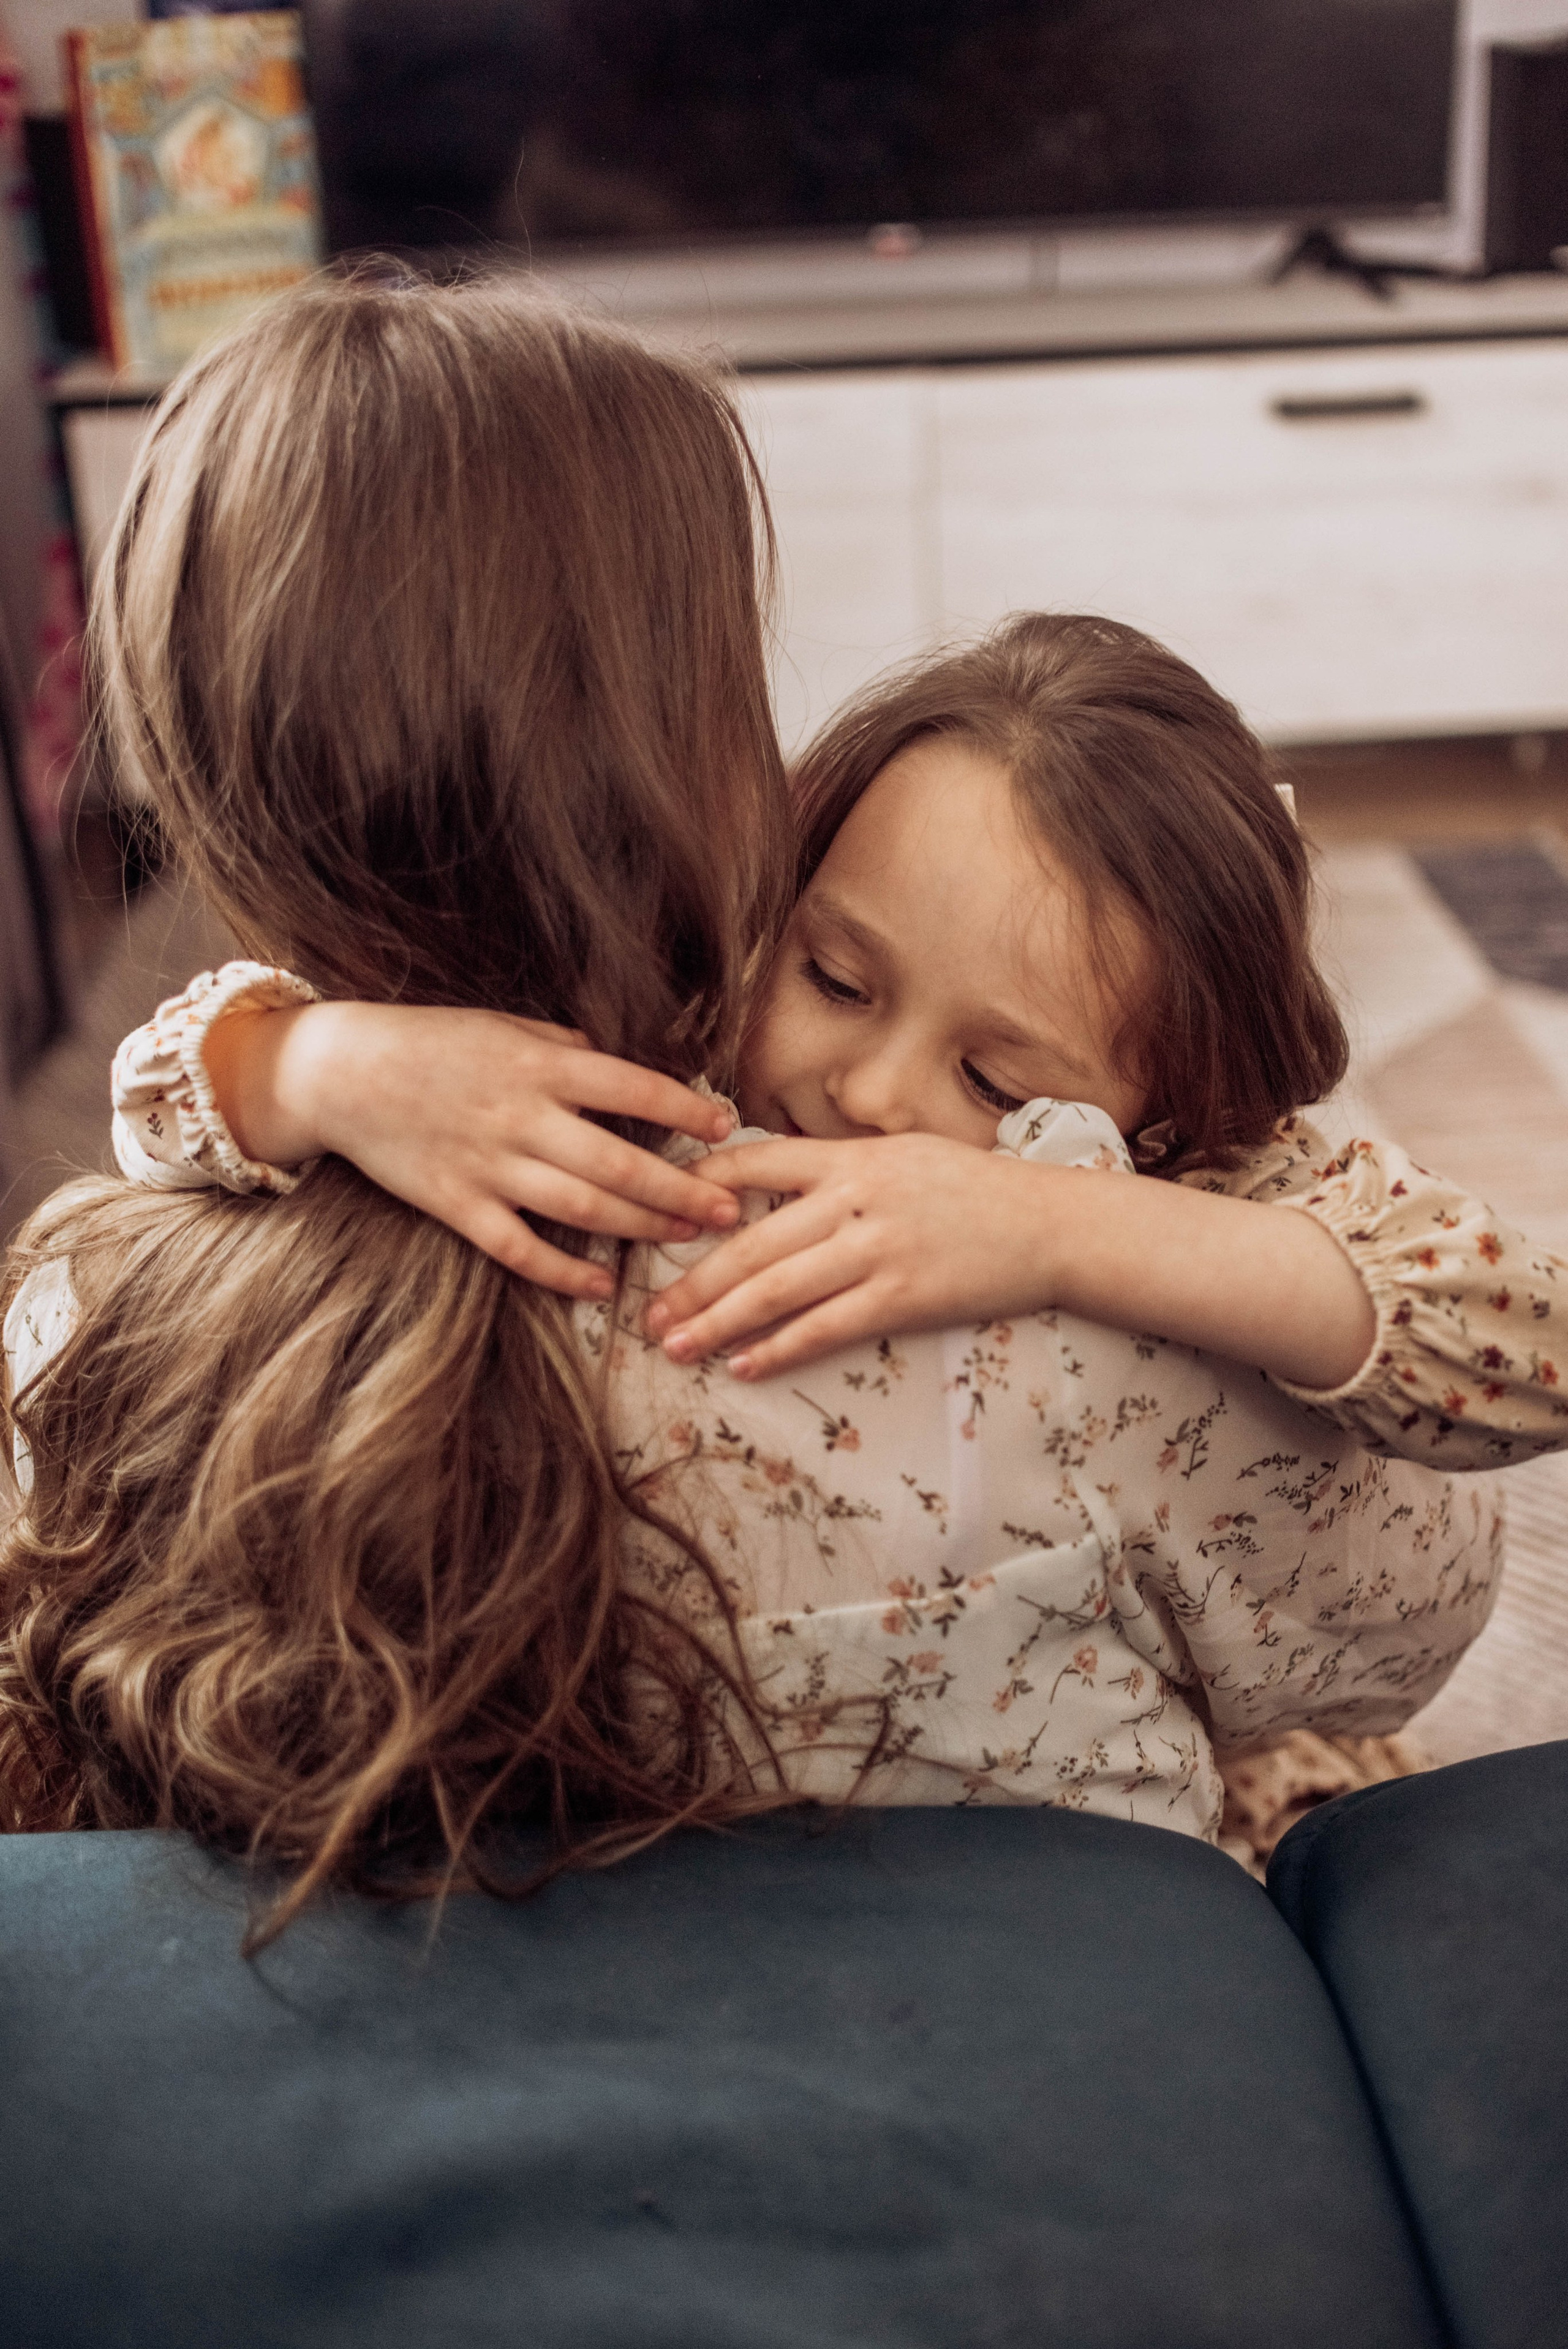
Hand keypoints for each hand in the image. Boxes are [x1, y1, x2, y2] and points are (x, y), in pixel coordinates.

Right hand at [207, 1001, 741, 1299]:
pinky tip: (603, 1286)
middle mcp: (521, 1117)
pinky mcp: (455, 1205)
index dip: (684, 1111)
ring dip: (641, 1228)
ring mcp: (488, 1166)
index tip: (726, 1126)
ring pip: (581, 1208)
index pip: (631, 1089)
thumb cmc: (433, 1042)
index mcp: (540, 1066)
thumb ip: (567, 1051)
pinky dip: (563, 1273)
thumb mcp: (507, 1029)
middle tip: (728, 1210)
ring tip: (685, 1238)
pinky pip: (518, 1248)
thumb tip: (627, 1072)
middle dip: (680, 1190)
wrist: (340, 1071)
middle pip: (619, 1164)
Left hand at [644, 1133, 1068, 1376]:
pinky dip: (778, 1348)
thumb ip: (841, 1170)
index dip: (701, 1187)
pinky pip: (825, 1327)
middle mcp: (857, 1199)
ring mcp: (879, 1249)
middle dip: (693, 1281)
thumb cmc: (977, 1191)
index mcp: (852, 1158)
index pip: (757, 1162)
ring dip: (718, 1322)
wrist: (1052, 1223)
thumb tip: (777, 1190)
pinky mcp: (904, 1297)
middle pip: (752, 1241)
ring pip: (777, 1289)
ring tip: (675, 1345)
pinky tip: (742, 1365)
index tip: (660, 1216)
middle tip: (651, 1312)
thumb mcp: (906, 1155)